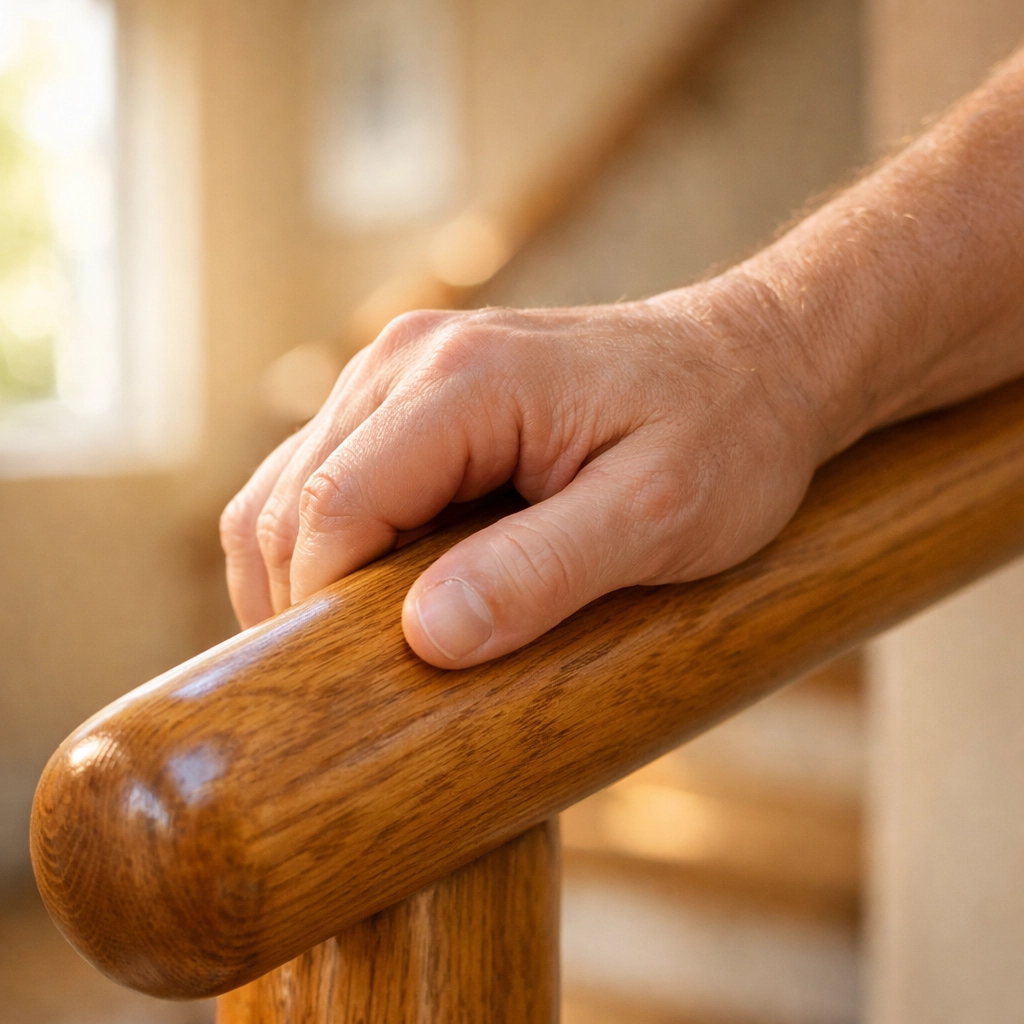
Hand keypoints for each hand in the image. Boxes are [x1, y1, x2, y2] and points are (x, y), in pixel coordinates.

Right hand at [220, 279, 829, 667]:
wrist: (751, 360)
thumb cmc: (725, 434)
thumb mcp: (661, 513)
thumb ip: (543, 570)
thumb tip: (424, 636)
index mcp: (463, 381)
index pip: (331, 510)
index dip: (323, 613)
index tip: (365, 693)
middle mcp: (409, 358)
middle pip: (291, 502)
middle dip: (305, 606)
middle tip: (363, 693)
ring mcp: (402, 369)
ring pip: (289, 488)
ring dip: (306, 579)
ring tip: (364, 653)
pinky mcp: (410, 393)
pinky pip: (327, 474)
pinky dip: (328, 546)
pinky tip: (376, 597)